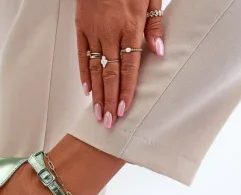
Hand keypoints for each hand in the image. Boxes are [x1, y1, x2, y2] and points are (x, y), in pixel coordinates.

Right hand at [76, 0, 164, 127]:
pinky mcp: (81, 26)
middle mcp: (111, 32)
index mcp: (130, 26)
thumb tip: (159, 53)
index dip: (126, 91)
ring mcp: (94, 30)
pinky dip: (83, 74)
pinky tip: (87, 90)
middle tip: (109, 122)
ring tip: (98, 113)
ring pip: (95, 68)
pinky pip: (81, 54)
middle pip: (110, 74)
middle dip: (110, 101)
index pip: (130, 68)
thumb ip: (155, 26)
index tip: (124, 110)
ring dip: (97, 94)